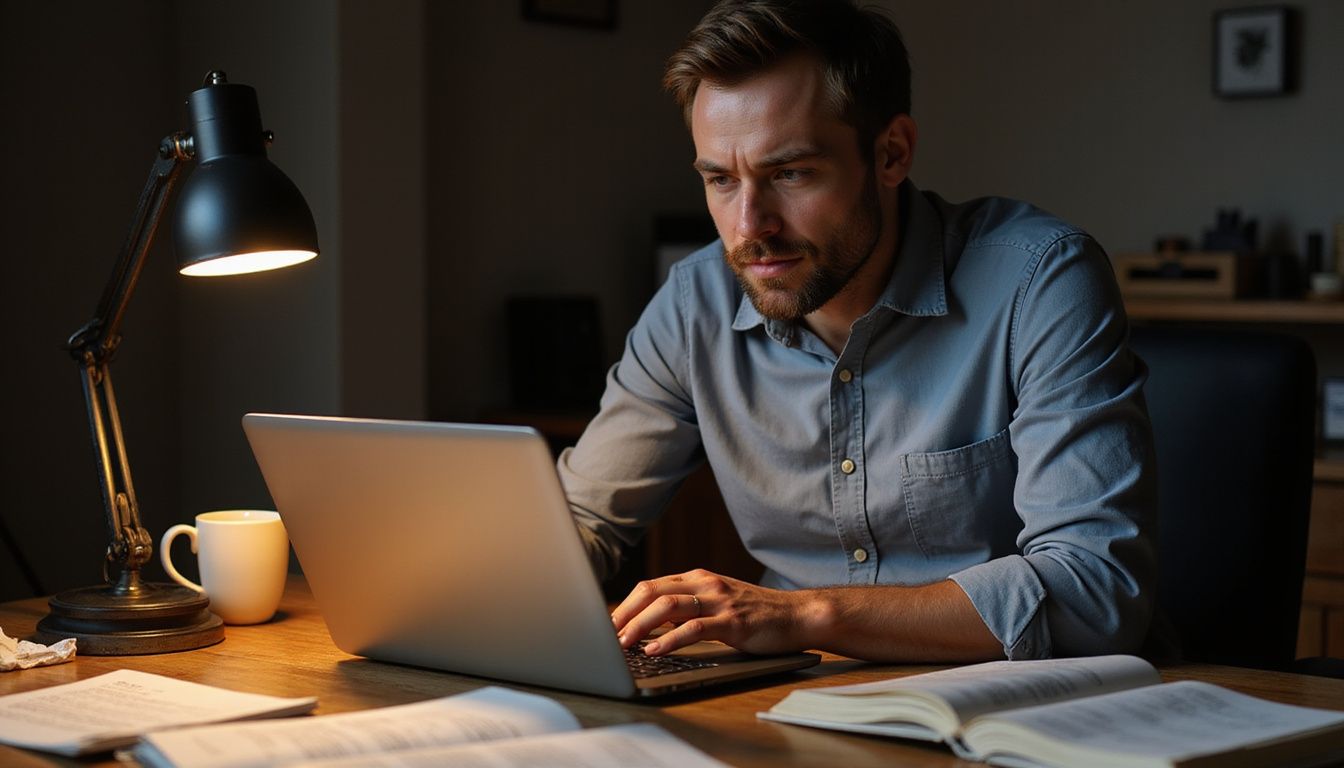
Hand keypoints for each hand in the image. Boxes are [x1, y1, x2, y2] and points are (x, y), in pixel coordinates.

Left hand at [610, 568, 822, 655]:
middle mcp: (704, 584)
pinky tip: (655, 650)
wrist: (797, 615)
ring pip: (667, 607)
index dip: (624, 606)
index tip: (606, 626)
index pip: (649, 586)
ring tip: (622, 644)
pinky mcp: (732, 622)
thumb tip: (648, 624)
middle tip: (605, 637)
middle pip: (651, 592)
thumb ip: (686, 608)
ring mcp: (719, 601)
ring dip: (639, 626)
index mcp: (696, 578)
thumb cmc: (755, 613)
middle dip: (624, 615)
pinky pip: (693, 628)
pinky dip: (669, 640)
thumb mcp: (716, 602)